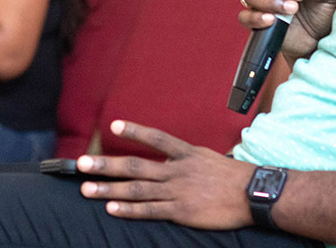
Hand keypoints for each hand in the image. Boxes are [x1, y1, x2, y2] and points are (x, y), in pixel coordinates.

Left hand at [76, 120, 254, 229]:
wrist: (254, 195)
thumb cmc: (234, 177)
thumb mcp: (209, 157)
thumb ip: (187, 157)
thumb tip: (170, 156)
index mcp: (186, 153)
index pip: (155, 138)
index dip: (134, 131)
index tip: (113, 125)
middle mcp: (177, 169)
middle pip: (135, 165)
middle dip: (105, 165)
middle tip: (82, 164)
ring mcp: (177, 191)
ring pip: (136, 188)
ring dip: (109, 189)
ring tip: (87, 189)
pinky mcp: (181, 211)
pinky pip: (150, 210)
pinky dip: (129, 210)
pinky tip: (112, 209)